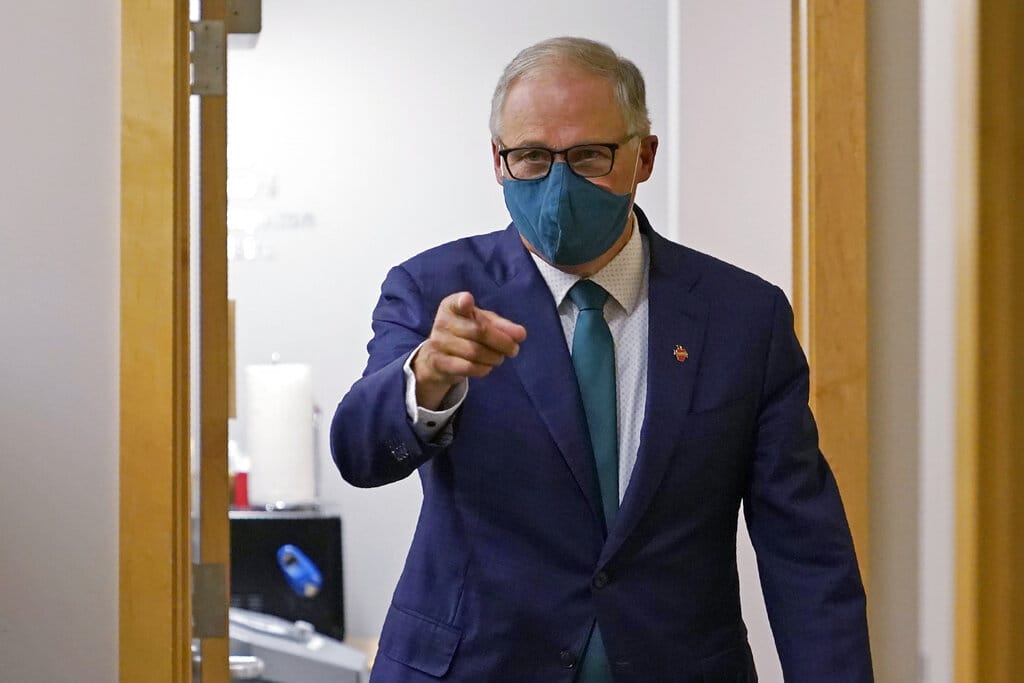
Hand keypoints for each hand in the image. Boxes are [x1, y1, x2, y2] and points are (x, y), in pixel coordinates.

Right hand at [412, 292, 526, 409]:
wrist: (439, 358)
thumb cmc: (466, 333)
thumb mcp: (483, 323)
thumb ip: (503, 327)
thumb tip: (521, 334)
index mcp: (452, 306)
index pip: (457, 302)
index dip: (463, 302)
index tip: (467, 300)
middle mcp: (442, 322)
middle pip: (479, 331)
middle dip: (502, 342)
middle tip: (513, 349)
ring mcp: (438, 343)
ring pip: (475, 352)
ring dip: (494, 357)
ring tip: (499, 357)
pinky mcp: (438, 363)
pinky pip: (468, 367)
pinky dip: (484, 368)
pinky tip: (487, 366)